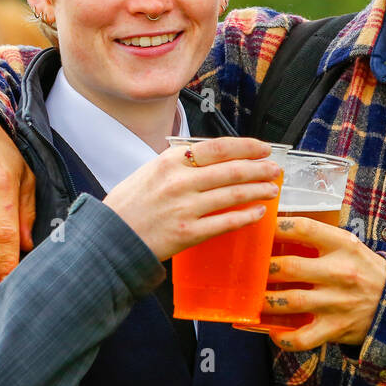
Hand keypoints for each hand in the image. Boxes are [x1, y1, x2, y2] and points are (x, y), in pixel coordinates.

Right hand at [104, 137, 281, 261]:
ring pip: (233, 195)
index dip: (247, 146)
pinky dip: (246, 216)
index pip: (218, 147)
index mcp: (171, 161)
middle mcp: (180, 181)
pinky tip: (259, 212)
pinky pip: (225, 222)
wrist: (110, 238)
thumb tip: (214, 156)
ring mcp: (185, 208)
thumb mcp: (151, 170)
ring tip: (272, 189)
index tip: (264, 148)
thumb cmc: (129, 204)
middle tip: (276, 169)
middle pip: (231, 170)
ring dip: (258, 190)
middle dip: (259, 169)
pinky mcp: (188, 233)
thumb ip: (181, 162)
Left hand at [262, 217, 385, 350]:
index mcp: (343, 245)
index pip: (303, 228)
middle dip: (264, 268)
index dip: (276, 227)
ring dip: (266, 301)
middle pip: (290, 267)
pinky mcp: (335, 328)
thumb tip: (275, 233)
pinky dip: (283, 338)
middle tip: (250, 269)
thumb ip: (318, 239)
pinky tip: (273, 331)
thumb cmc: (363, 270)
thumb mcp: (348, 246)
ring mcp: (337, 302)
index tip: (260, 230)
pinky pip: (302, 338)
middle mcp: (340, 272)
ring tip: (254, 298)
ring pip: (290, 301)